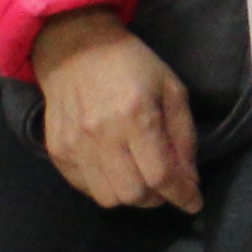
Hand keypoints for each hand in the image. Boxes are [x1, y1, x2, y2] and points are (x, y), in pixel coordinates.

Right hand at [27, 10, 200, 214]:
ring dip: (132, 197)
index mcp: (136, 116)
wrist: (75, 48)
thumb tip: (189, 179)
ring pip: (107, 198)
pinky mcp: (57, 152)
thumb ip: (183, 136)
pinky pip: (85, 188)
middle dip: (158, 198)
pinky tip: (118, 171)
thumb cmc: (132, 64)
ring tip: (143, 180)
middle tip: (168, 187)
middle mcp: (102, 136)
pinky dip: (106, 188)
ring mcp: (75, 147)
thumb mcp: (171, 88)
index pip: (160, 174)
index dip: (181, 195)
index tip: (194, 203)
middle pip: (133, 194)